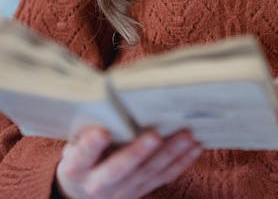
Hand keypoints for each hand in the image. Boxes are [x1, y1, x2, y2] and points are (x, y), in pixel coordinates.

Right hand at [56, 126, 201, 198]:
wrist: (82, 191)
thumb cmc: (81, 152)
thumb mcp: (73, 141)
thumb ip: (87, 126)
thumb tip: (107, 95)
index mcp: (76, 167)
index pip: (81, 157)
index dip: (90, 146)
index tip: (101, 132)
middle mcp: (98, 183)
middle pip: (119, 169)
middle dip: (138, 152)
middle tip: (155, 135)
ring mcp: (122, 191)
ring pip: (148, 173)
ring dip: (170, 154)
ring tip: (187, 135)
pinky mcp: (141, 191)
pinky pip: (164, 177)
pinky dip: (181, 162)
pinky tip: (195, 146)